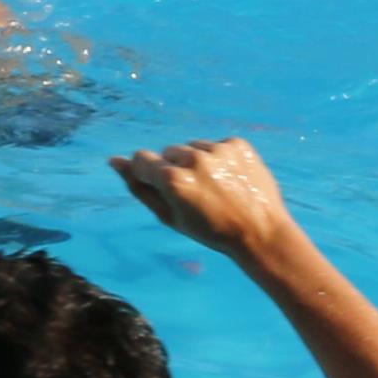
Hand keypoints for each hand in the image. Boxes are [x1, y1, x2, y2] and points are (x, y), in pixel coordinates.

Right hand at [114, 135, 304, 264]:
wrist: (261, 232)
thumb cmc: (212, 231)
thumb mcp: (170, 217)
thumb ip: (139, 188)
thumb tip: (115, 161)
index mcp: (173, 179)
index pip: (141, 159)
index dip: (149, 175)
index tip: (165, 189)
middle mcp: (193, 159)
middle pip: (168, 152)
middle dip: (174, 169)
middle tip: (196, 194)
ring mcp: (218, 149)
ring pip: (192, 147)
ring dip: (198, 162)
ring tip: (216, 186)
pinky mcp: (238, 145)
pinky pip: (217, 145)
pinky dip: (221, 159)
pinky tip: (232, 178)